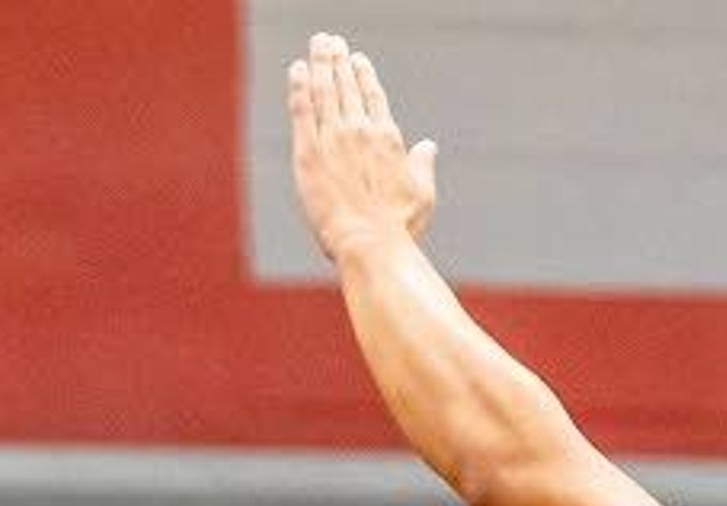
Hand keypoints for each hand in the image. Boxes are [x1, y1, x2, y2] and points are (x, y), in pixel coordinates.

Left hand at [287, 31, 435, 261]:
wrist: (370, 243)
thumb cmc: (399, 227)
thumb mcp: (422, 194)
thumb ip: (423, 165)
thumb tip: (429, 146)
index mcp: (387, 138)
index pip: (373, 95)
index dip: (363, 74)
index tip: (356, 59)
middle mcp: (359, 131)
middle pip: (346, 86)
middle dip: (337, 60)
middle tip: (330, 41)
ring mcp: (333, 139)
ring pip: (324, 91)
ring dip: (319, 64)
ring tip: (317, 45)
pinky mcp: (308, 152)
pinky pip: (302, 110)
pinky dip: (299, 87)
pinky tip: (296, 70)